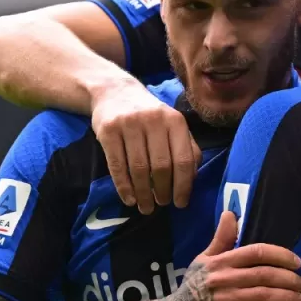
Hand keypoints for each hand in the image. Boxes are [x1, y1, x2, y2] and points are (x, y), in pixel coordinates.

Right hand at [91, 80, 201, 212]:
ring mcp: (129, 124)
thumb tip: (192, 179)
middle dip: (163, 191)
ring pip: (138, 168)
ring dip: (143, 193)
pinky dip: (124, 186)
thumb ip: (187, 148)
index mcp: (175, 121)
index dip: (183, 185)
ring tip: (146, 207)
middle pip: (161, 166)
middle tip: (162, 204)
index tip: (181, 203)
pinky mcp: (108, 130)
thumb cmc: (150, 115)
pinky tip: (129, 199)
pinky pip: (117, 165)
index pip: (183, 159)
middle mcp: (154, 121)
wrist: (115, 92)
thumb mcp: (173, 125)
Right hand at [165, 212, 300, 300]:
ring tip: (300, 299)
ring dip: (288, 298)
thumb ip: (221, 239)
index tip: (297, 262)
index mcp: (220, 262)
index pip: (257, 252)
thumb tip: (231, 213)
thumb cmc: (193, 288)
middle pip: (265, 274)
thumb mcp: (203, 260)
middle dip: (289, 279)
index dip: (281, 255)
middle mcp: (222, 279)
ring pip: (264, 296)